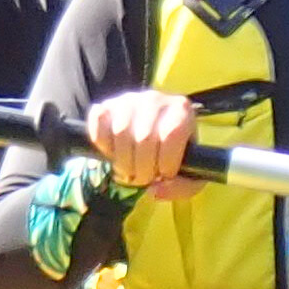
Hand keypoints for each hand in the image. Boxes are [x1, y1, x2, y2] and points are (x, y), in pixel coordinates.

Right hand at [83, 90, 199, 197]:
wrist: (156, 134)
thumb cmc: (176, 155)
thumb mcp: (191, 174)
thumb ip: (183, 187)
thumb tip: (156, 190)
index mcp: (182, 110)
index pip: (171, 136)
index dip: (165, 164)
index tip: (165, 174)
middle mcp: (155, 99)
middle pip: (143, 138)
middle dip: (142, 170)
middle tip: (143, 178)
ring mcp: (128, 99)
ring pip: (120, 133)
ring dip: (122, 163)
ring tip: (129, 169)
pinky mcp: (106, 105)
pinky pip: (98, 125)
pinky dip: (103, 146)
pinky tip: (114, 153)